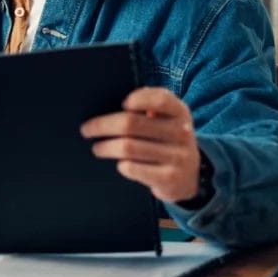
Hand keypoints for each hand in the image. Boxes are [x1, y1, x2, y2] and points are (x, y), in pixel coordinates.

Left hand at [80, 87, 199, 202]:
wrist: (190, 176)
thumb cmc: (167, 140)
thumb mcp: (168, 119)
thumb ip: (151, 104)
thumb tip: (123, 101)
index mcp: (180, 112)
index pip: (160, 99)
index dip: (139, 98)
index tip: (123, 103)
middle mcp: (182, 133)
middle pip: (131, 123)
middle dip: (103, 125)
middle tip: (87, 130)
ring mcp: (177, 157)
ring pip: (128, 147)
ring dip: (106, 147)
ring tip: (97, 148)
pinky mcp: (169, 178)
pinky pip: (133, 168)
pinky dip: (121, 165)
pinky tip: (118, 164)